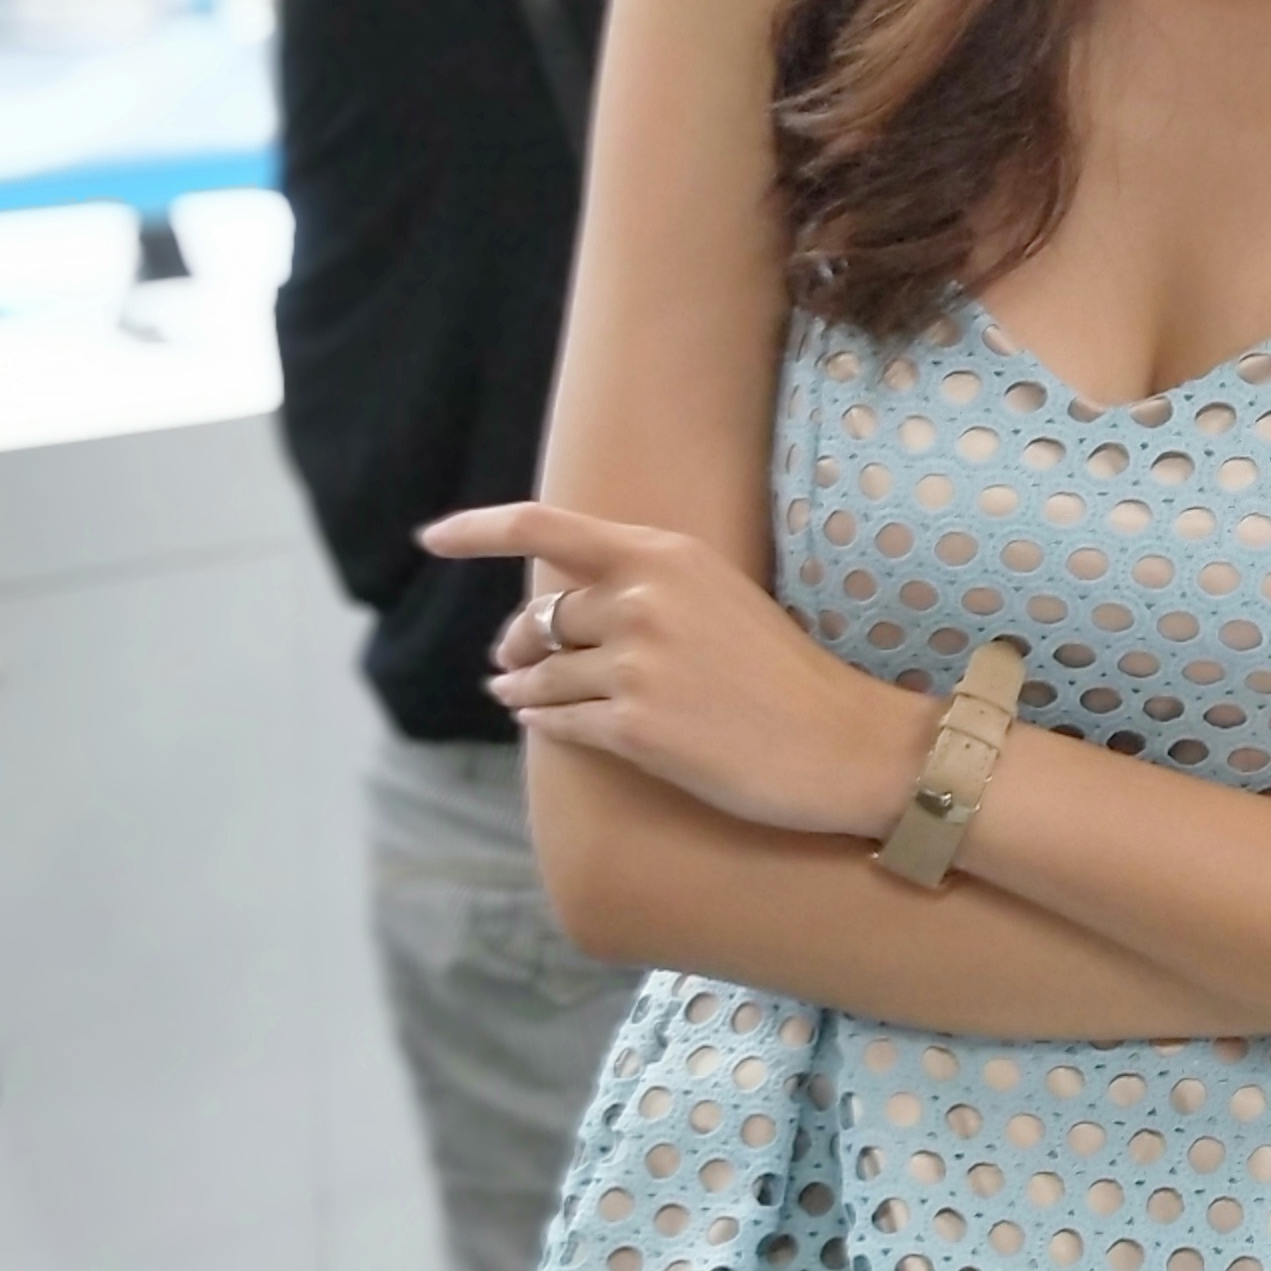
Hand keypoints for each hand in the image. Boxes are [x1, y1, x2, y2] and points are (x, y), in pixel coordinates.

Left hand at [420, 502, 932, 838]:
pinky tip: (541, 724)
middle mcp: (642, 602)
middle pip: (541, 618)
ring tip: (516, 694)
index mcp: (665, 556)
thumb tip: (557, 610)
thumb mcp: (717, 599)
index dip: (476, 530)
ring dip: (522, 689)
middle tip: (508, 660)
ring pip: (539, 678)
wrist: (839, 744)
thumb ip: (642, 589)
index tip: (431, 540)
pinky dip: (543, 724)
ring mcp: (634, 667)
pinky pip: (557, 724)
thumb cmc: (784, 675)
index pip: (544, 527)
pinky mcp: (632, 728)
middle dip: (517, 643)